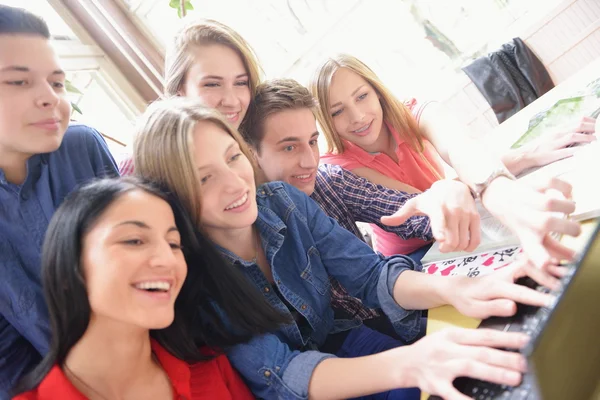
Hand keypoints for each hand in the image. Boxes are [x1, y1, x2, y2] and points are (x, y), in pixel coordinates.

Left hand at [381, 179, 480, 252]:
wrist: (454, 185)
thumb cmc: (431, 198)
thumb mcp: (414, 204)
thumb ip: (400, 214)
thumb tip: (382, 221)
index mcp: (435, 207)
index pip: (439, 220)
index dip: (440, 230)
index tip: (440, 239)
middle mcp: (452, 210)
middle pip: (451, 240)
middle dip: (446, 249)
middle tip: (441, 246)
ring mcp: (465, 214)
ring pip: (463, 242)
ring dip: (456, 248)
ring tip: (451, 243)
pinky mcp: (475, 218)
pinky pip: (475, 240)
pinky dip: (469, 247)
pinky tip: (462, 244)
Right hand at [404, 328, 528, 399]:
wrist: (405, 363)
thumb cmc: (431, 349)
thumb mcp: (447, 337)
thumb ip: (470, 339)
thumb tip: (499, 342)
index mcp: (452, 335)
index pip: (482, 335)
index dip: (504, 338)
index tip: (525, 340)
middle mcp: (447, 349)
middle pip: (480, 352)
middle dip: (504, 358)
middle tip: (525, 363)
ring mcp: (441, 367)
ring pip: (470, 367)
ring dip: (494, 372)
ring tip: (514, 377)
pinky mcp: (435, 385)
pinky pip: (453, 394)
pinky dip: (466, 399)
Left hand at [446, 259, 559, 318]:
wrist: (455, 287)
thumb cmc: (466, 300)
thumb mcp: (475, 309)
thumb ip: (493, 307)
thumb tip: (513, 307)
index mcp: (495, 286)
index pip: (519, 291)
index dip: (536, 297)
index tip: (552, 302)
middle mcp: (502, 274)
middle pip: (526, 267)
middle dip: (545, 275)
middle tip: (562, 286)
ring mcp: (506, 270)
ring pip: (529, 262)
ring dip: (545, 268)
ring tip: (563, 276)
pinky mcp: (509, 269)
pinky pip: (528, 263)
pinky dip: (541, 265)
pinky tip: (553, 270)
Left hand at [481, 176, 580, 268]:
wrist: (496, 195)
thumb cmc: (518, 219)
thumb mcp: (530, 236)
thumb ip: (550, 248)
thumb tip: (571, 258)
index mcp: (524, 234)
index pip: (532, 249)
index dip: (541, 258)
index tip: (550, 264)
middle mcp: (524, 218)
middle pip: (546, 222)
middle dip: (567, 227)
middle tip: (576, 230)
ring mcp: (525, 200)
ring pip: (549, 201)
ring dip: (568, 206)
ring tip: (571, 209)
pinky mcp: (529, 184)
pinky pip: (550, 182)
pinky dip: (565, 187)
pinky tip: (566, 193)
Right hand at [515, 116, 595, 172]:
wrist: (523, 155)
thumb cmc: (539, 148)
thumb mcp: (551, 136)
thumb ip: (564, 133)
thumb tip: (579, 132)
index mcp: (558, 129)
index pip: (579, 120)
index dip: (592, 121)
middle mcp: (557, 133)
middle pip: (579, 125)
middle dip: (593, 128)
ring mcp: (554, 143)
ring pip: (574, 136)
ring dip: (588, 138)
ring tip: (598, 141)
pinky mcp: (551, 154)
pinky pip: (566, 151)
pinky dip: (578, 150)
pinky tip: (586, 152)